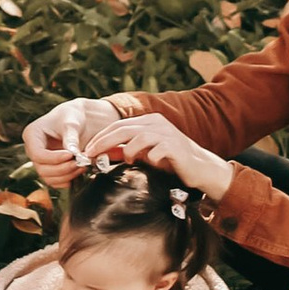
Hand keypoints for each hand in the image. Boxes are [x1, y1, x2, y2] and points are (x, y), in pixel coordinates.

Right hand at [21, 99, 92, 185]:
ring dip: (67, 175)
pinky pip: (55, 182)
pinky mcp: (49, 168)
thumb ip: (71, 138)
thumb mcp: (72, 123)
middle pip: (42, 169)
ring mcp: (40, 161)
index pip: (37, 154)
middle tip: (79, 162)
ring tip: (82, 165)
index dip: (54, 158)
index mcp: (32, 134)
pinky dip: (67, 180)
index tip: (70, 155)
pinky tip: (79, 170)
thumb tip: (72, 153)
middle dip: (62, 168)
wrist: (79, 120)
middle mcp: (33, 149)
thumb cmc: (72, 117)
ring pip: (48, 177)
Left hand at [98, 112, 233, 201]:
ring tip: (128, 161)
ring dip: (128, 151)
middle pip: (124, 129)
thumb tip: (104, 153)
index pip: (118, 125)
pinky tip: (150, 163)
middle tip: (91, 154)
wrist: (201, 168)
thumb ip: (127, 150)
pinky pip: (156, 150)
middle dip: (104, 142)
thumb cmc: (171, 161)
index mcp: (149, 121)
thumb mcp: (146, 154)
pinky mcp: (175, 146)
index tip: (88, 150)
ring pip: (138, 137)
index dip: (101, 137)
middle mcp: (157, 123)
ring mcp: (167, 133)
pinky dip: (149, 158)